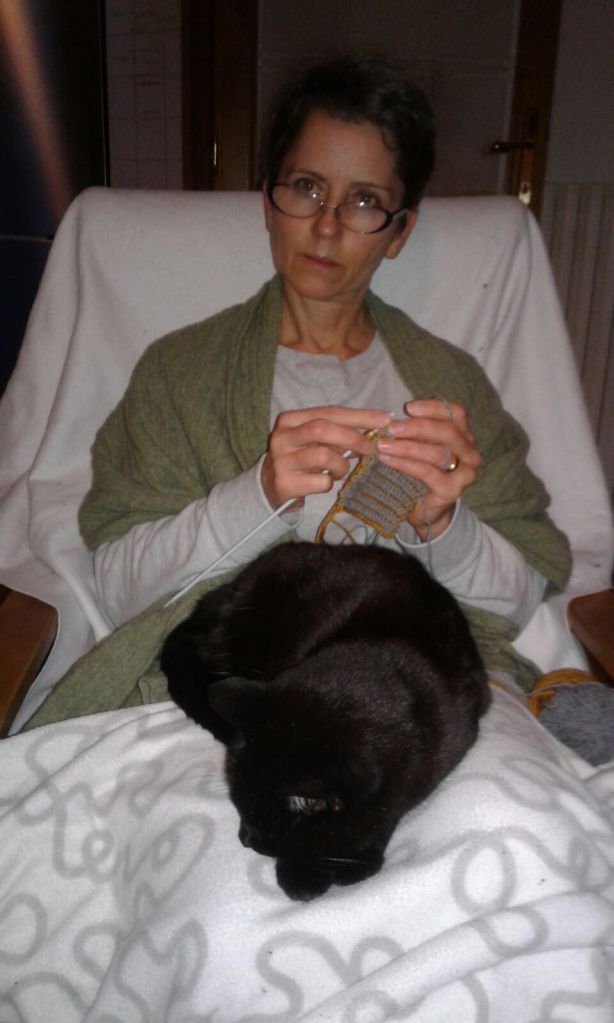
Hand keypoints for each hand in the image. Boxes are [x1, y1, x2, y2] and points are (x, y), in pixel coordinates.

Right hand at [261, 405, 390, 508]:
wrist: (269, 486)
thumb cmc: (301, 458)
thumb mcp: (313, 440)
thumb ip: (338, 431)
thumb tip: (376, 427)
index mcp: (290, 419)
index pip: (329, 412)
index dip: (359, 416)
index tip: (384, 419)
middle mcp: (282, 437)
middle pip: (323, 429)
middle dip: (353, 437)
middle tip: (371, 448)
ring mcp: (281, 461)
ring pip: (324, 456)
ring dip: (342, 465)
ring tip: (340, 470)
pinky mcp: (284, 484)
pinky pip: (321, 482)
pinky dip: (330, 483)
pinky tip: (325, 482)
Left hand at [375, 398, 480, 538]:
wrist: (428, 509)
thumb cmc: (423, 471)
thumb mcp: (422, 445)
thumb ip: (417, 430)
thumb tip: (394, 417)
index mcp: (464, 435)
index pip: (456, 412)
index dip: (433, 407)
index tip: (408, 408)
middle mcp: (470, 452)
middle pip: (448, 431)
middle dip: (418, 427)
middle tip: (392, 428)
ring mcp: (465, 472)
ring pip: (437, 453)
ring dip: (406, 447)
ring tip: (383, 445)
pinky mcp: (452, 490)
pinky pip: (427, 472)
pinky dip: (404, 464)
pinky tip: (387, 460)